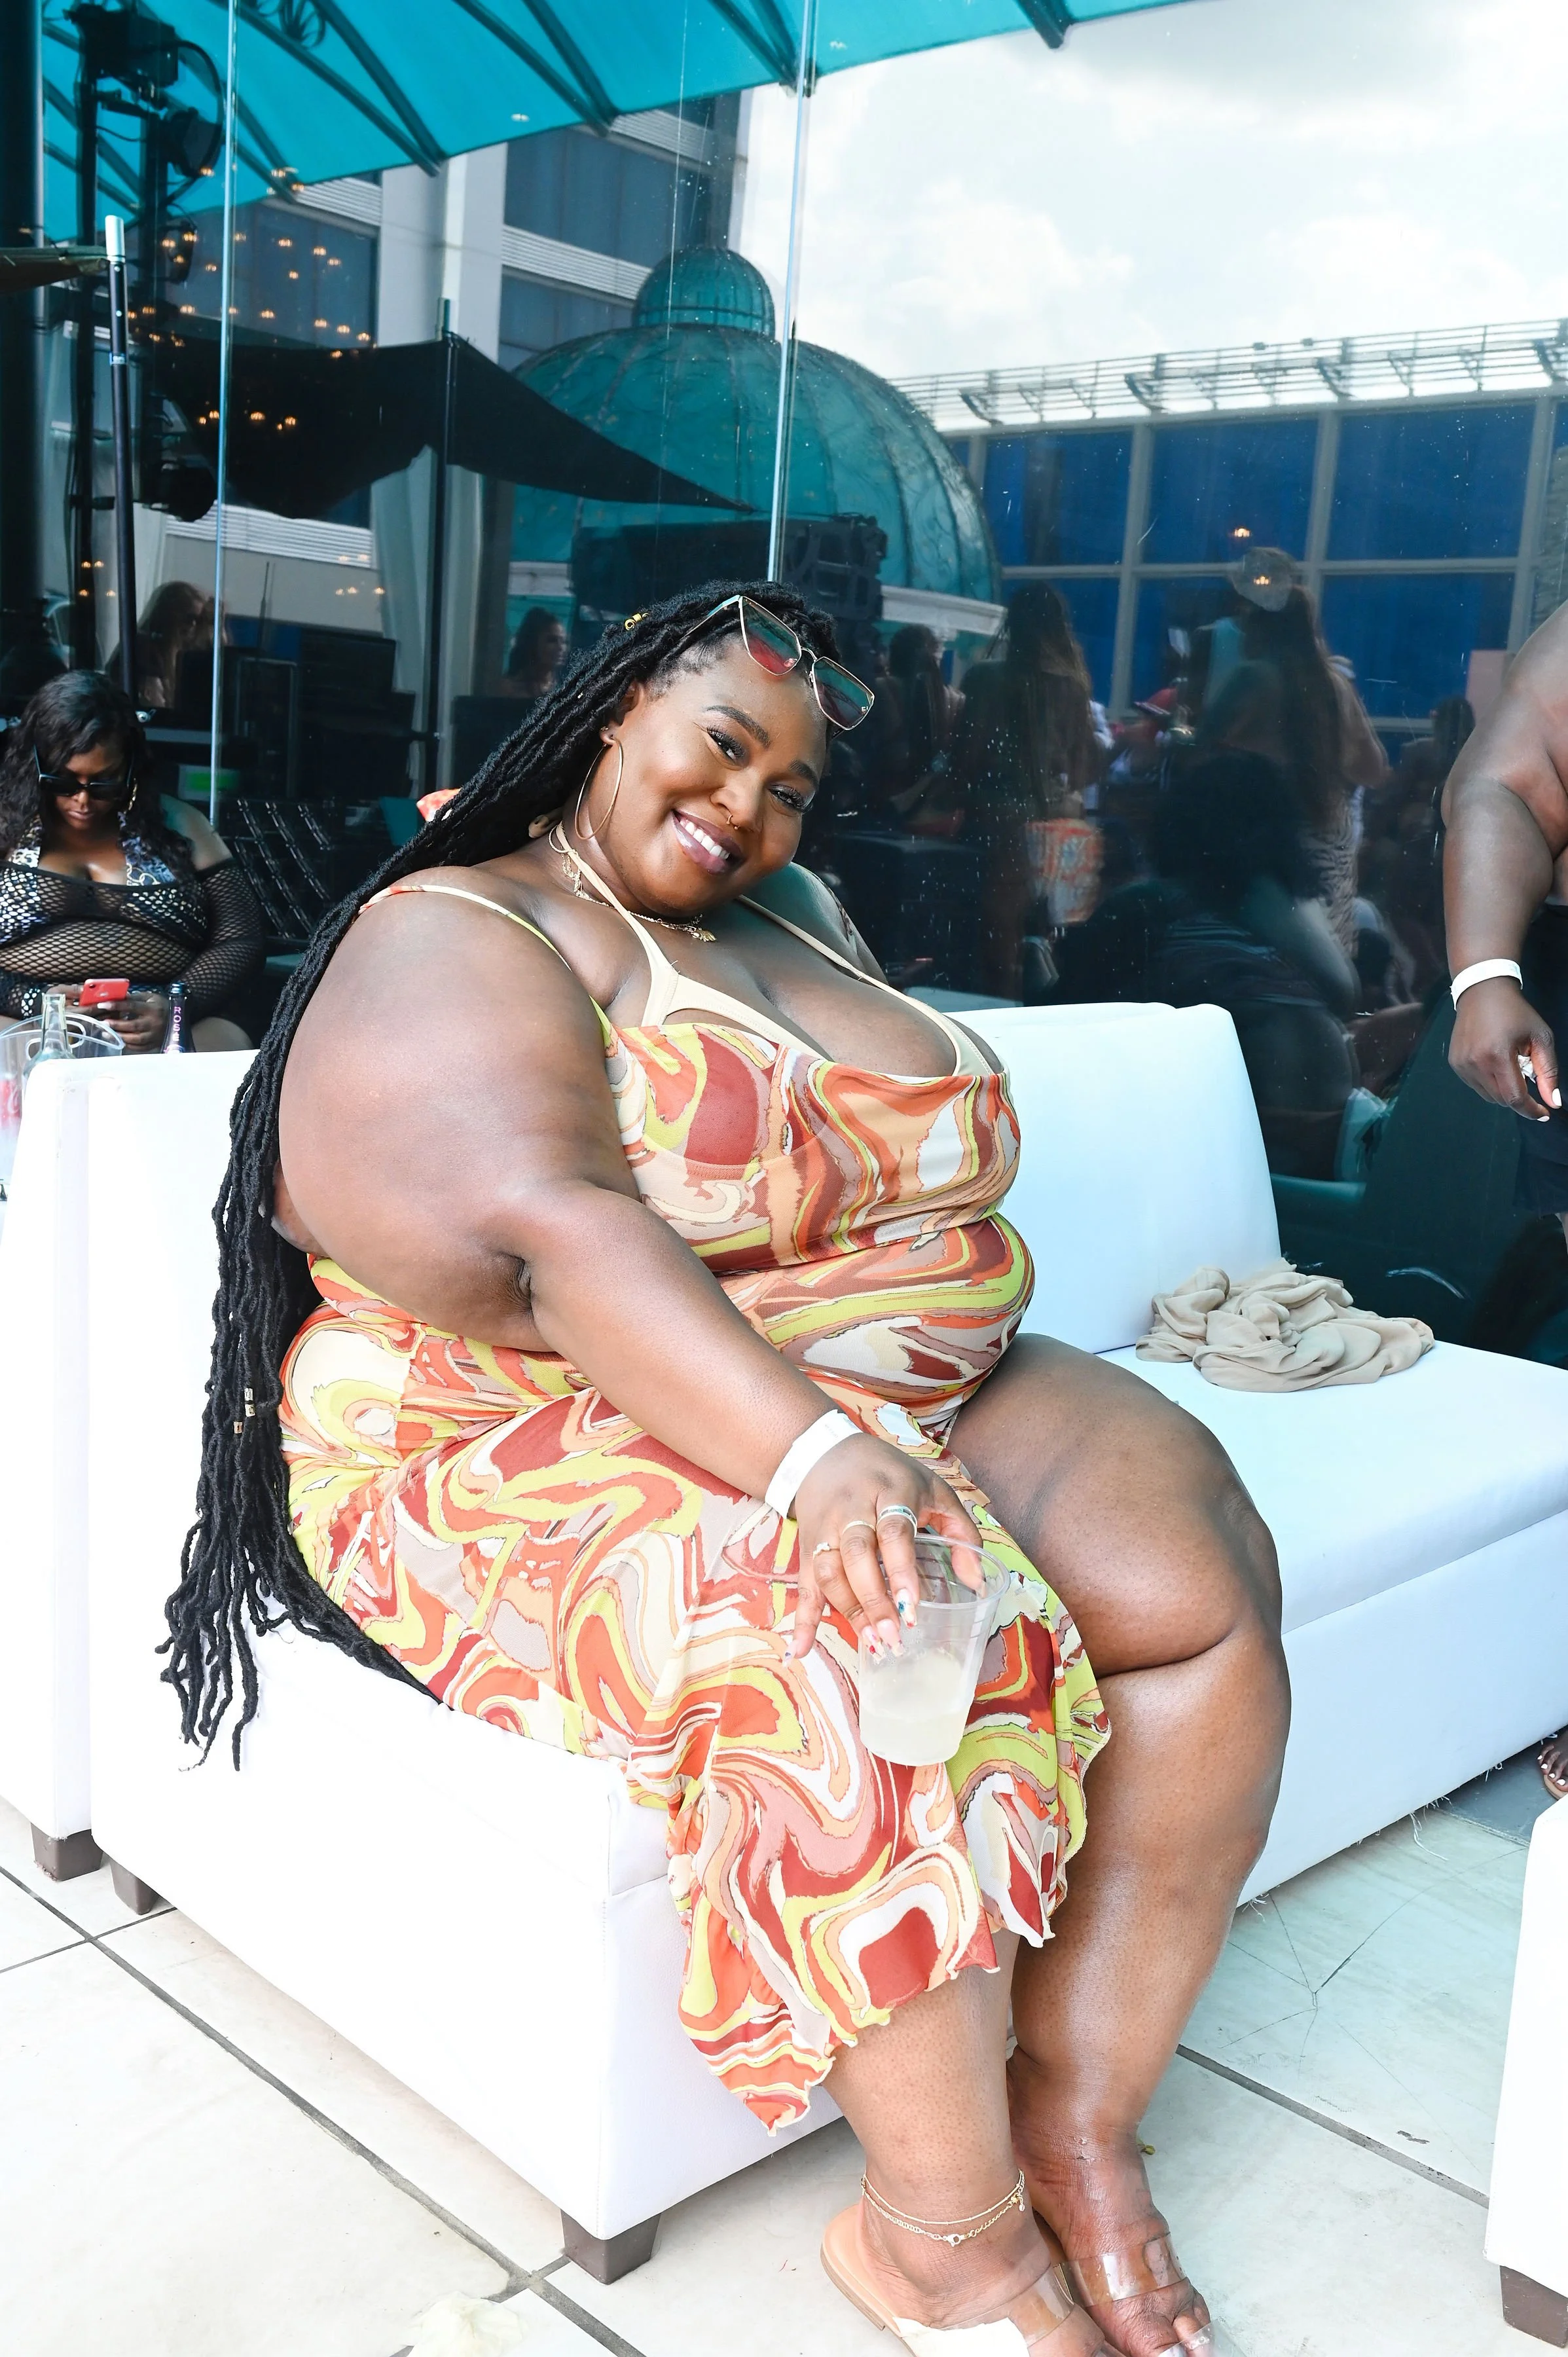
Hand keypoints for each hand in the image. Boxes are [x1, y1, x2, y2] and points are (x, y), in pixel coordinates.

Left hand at [101, 990, 169, 1055]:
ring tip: (107, 1033)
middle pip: (133, 1025)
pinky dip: (128, 1044)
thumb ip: (133, 998)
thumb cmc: (160, 1005)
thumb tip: (115, 999)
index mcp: (152, 1009)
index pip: (132, 1006)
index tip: (102, 1005)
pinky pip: (139, 1047)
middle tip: (103, 1022)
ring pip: (135, 1039)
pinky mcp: (155, 1043)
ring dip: (120, 1036)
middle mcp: (154, 1023)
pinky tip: (118, 1040)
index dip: (116, 1006)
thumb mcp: (149, 997)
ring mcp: (155, 1035)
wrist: (178, 1018)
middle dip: (116, 1024)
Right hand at [788, 1431, 982, 1660]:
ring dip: (848, 1611)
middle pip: (856, 1554)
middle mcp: (853, 1508)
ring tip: (873, 1644)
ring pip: (829, 1571)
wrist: (824, 1453)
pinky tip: (803, 1648)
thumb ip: (961, 1531)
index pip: (893, 1531)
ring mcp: (826, 1528)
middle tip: (893, 1635)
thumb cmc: (889, 1474)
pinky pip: (803, 1584)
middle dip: (873, 1598)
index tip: (911, 1606)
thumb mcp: (933, 1489)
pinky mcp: (807, 1546)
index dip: (900, 1570)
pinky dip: (802, 1619)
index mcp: (890, 1490)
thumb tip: (977, 1582)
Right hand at [1449, 978, 1560, 1120]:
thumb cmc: (1516, 1013)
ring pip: (1488, 1096)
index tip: (1544, 1113)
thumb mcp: (1541, 1038)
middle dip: (1519, 1098)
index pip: (1514, 1097)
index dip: (1531, 1110)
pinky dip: (1491, 1084)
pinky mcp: (1455, 1064)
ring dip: (1504, 1091)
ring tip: (1510, 1068)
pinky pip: (1476, 1086)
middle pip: (1501, 1100)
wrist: (1482, 992)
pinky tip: (1495, 1065)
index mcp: (1498, 1056)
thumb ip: (1548, 1072)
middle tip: (1529, 1081)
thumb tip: (1553, 1102)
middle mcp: (1475, 1064)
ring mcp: (1462, 1065)